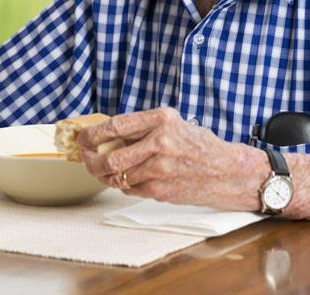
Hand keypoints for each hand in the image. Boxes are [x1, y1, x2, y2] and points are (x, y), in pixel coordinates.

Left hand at [78, 107, 266, 210]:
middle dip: (92, 160)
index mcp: (162, 120)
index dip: (93, 133)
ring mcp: (160, 169)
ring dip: (105, 174)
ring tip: (103, 169)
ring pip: (117, 175)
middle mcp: (160, 142)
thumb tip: (105, 134)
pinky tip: (126, 178)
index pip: (116, 125)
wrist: (227, 171)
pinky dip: (122, 184)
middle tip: (87, 158)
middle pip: (111, 156)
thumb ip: (142, 127)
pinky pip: (129, 188)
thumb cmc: (198, 145)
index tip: (82, 137)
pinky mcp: (160, 190)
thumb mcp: (172, 123)